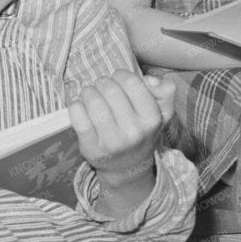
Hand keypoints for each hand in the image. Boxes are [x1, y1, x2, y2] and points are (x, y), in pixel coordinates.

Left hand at [70, 71, 173, 192]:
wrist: (127, 166)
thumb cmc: (141, 131)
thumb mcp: (162, 113)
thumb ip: (165, 91)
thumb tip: (150, 80)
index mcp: (152, 120)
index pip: (132, 83)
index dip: (121, 75)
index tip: (118, 79)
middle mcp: (134, 132)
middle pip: (110, 89)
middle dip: (103, 82)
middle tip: (102, 86)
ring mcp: (111, 142)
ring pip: (93, 101)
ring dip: (88, 92)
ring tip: (90, 94)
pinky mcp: (91, 148)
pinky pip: (78, 117)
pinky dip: (76, 106)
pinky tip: (80, 105)